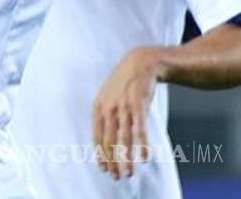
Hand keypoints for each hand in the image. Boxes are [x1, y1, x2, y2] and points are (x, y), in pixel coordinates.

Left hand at [93, 46, 162, 180]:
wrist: (140, 63)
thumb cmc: (124, 83)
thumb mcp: (108, 96)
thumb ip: (105, 114)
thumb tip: (105, 134)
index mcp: (98, 108)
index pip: (97, 137)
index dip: (100, 154)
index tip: (104, 169)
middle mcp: (108, 109)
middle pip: (109, 141)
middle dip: (113, 162)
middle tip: (117, 177)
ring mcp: (123, 107)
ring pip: (123, 139)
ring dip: (126, 158)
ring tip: (129, 173)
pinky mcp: (138, 105)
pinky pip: (139, 129)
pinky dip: (142, 145)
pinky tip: (143, 157)